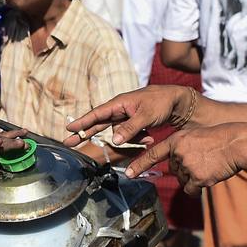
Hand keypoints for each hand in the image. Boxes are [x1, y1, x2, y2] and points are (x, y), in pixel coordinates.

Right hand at [64, 86, 197, 147]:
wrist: (177, 102)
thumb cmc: (161, 103)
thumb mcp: (146, 115)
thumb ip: (130, 128)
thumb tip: (114, 141)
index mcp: (119, 103)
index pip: (96, 114)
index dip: (82, 122)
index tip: (68, 129)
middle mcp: (119, 110)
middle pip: (98, 124)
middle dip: (85, 134)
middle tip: (69, 144)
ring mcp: (125, 117)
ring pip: (118, 134)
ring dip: (131, 139)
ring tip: (148, 137)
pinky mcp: (132, 123)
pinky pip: (129, 135)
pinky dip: (138, 138)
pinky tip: (150, 137)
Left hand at [124, 123, 246, 193]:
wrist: (235, 144)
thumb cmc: (217, 142)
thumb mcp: (194, 138)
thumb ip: (180, 149)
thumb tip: (173, 166)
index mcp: (176, 140)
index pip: (153, 154)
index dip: (140, 165)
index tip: (128, 173)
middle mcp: (178, 153)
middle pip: (174, 171)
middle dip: (186, 170)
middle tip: (202, 161)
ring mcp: (187, 165)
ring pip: (183, 181)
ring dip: (194, 178)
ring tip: (208, 166)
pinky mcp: (197, 177)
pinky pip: (191, 190)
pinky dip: (198, 188)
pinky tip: (209, 176)